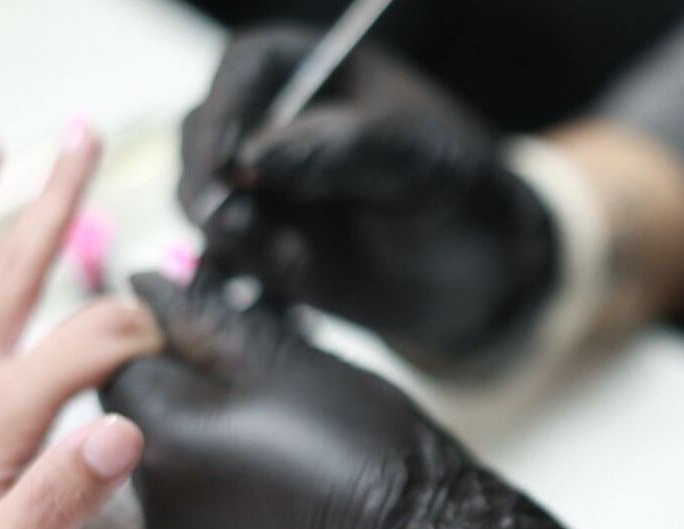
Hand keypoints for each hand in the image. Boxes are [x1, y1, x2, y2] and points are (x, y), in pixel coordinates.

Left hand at [99, 273, 600, 528]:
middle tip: (266, 357)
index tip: (223, 320)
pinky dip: (232, 468)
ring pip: (180, 453)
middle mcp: (155, 497)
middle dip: (194, 374)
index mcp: (163, 438)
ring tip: (288, 408)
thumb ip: (205, 320)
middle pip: (146, 410)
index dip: (168, 327)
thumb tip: (147, 284)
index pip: (120, 358)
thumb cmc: (368, 455)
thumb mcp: (288, 362)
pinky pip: (206, 497)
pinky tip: (293, 459)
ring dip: (216, 421)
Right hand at [180, 26, 558, 371]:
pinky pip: (218, 263)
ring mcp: (261, 189)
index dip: (227, 110)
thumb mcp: (422, 165)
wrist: (480, 276)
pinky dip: (235, 284)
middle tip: (244, 228)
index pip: (248, 69)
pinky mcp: (259, 249)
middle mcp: (273, 125)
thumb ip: (347, 151)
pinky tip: (279, 305)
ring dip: (232, 240)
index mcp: (315, 73)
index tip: (228, 161)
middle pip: (204, 136)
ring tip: (296, 267)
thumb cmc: (463, 196)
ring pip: (203, 204)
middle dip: (213, 184)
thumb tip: (254, 158)